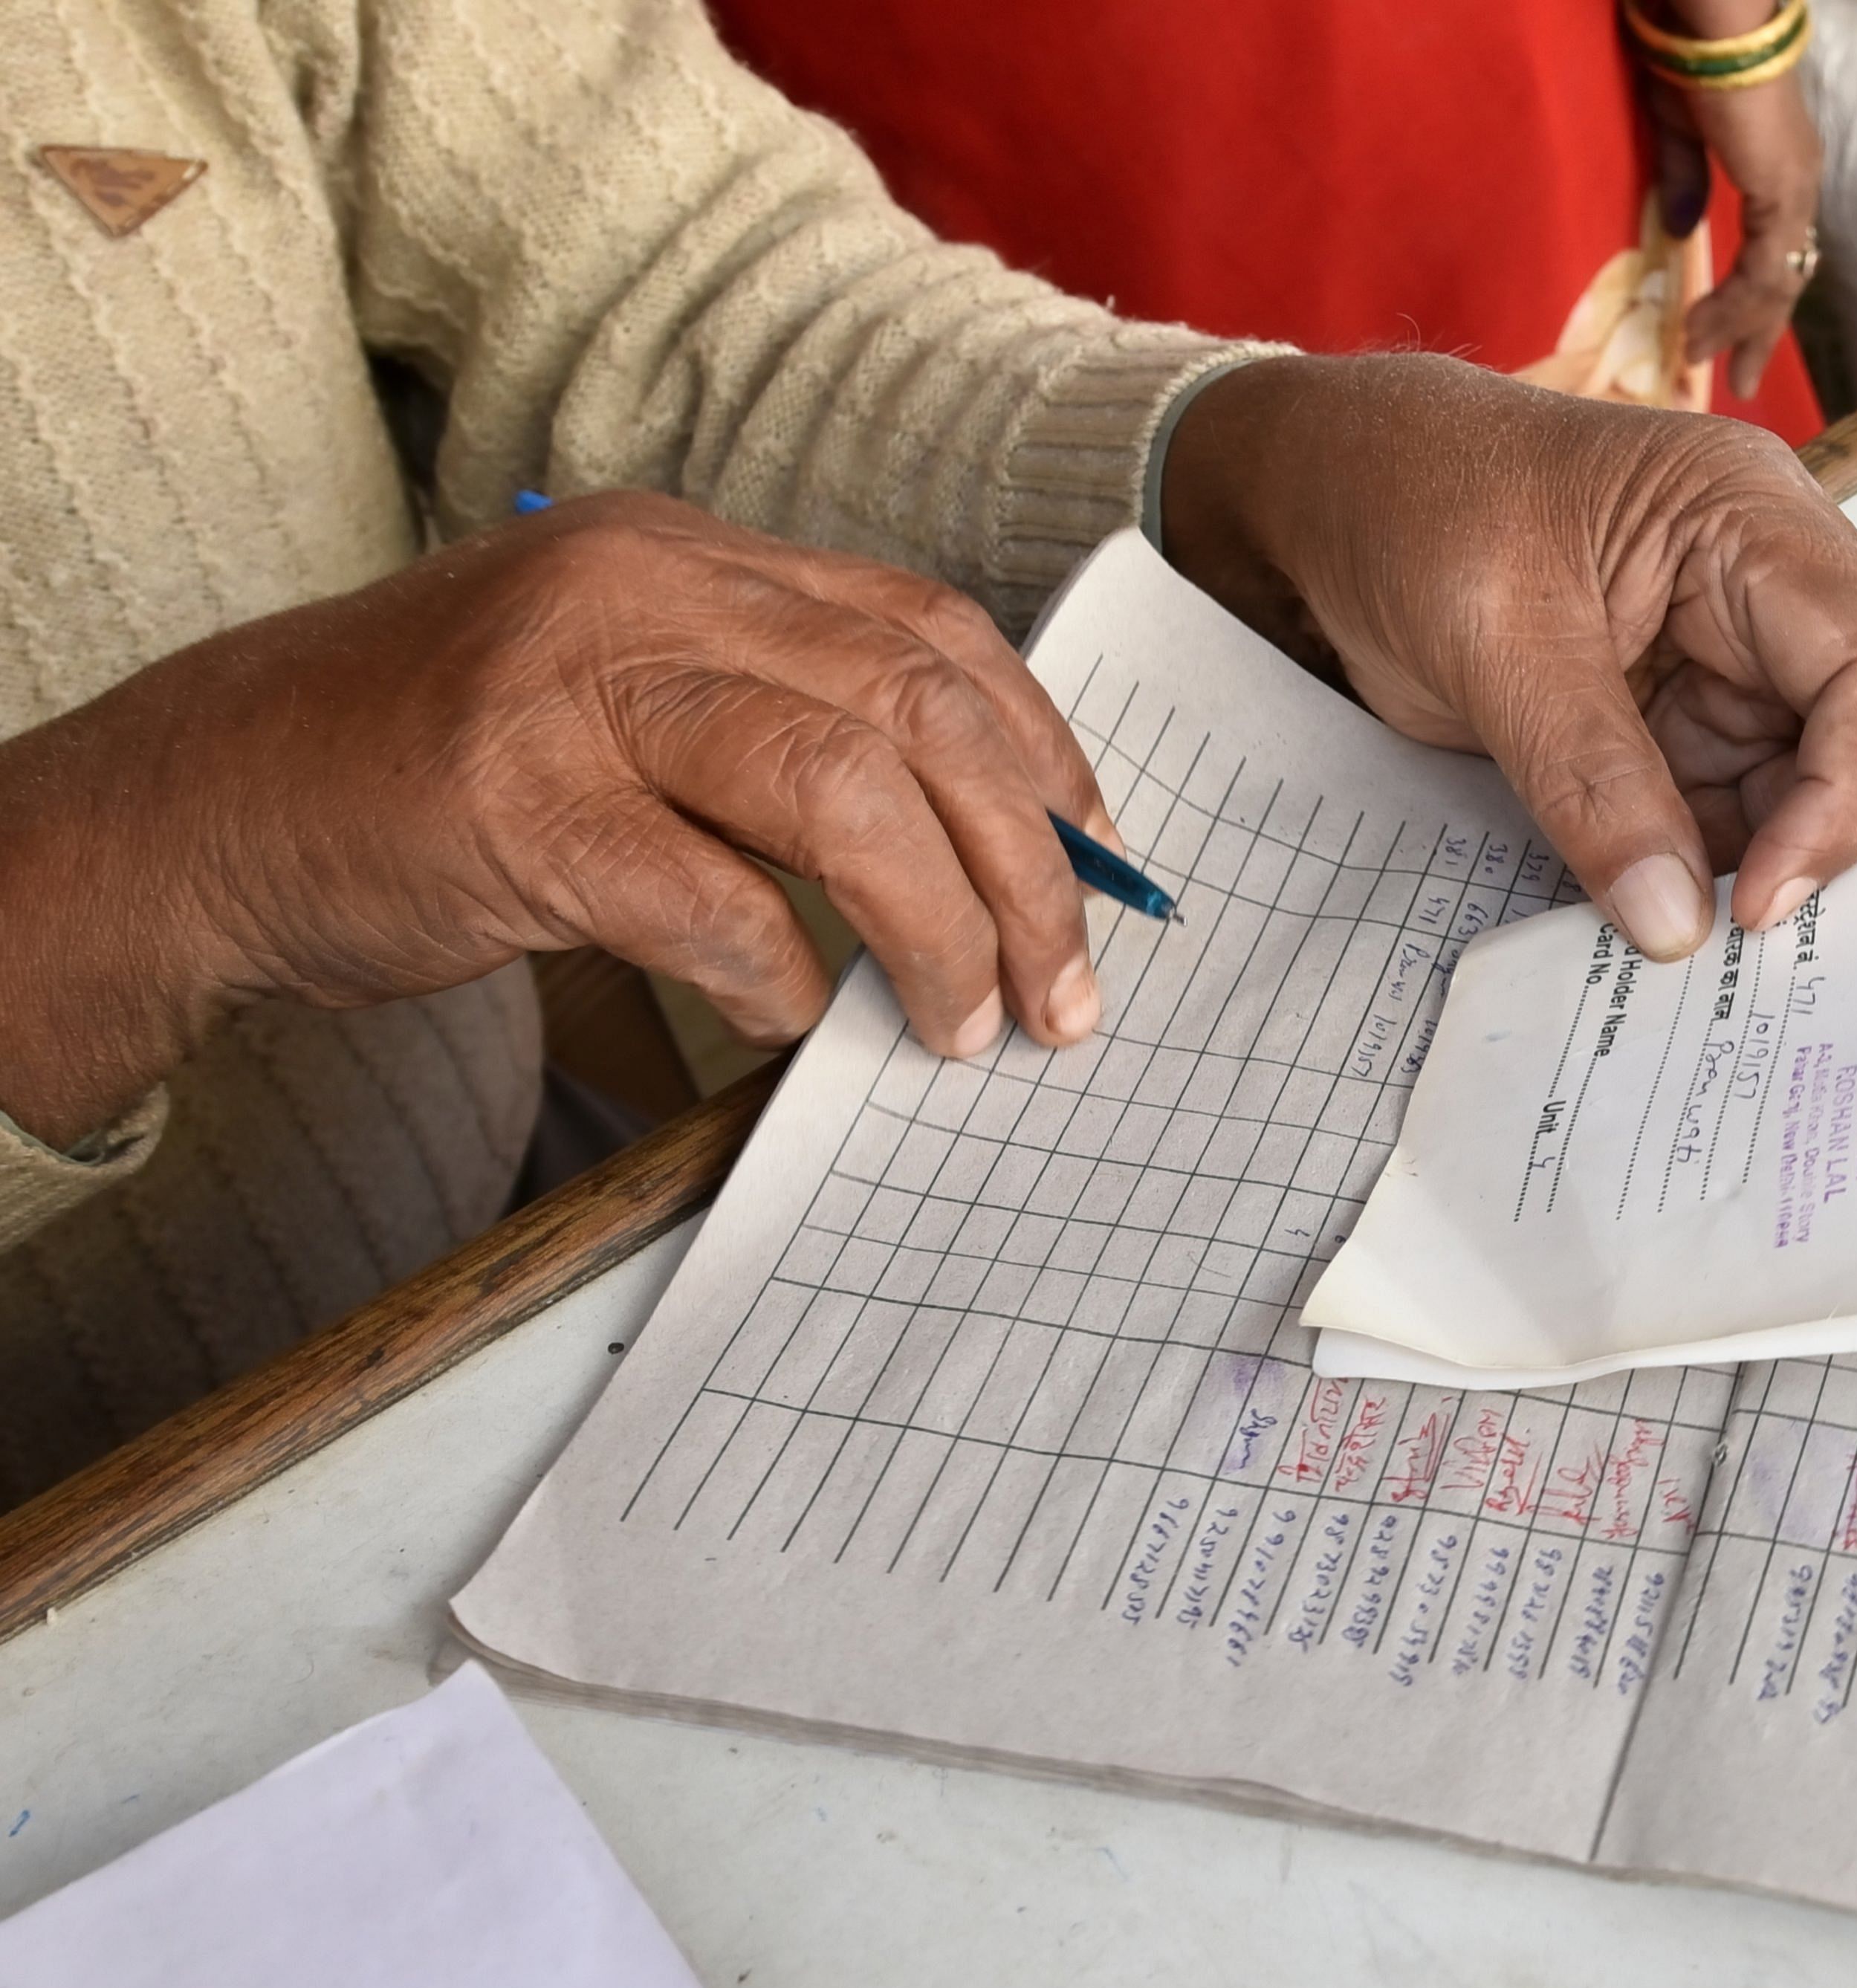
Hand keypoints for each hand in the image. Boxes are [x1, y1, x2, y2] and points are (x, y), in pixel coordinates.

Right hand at [0, 493, 1109, 1147]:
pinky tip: (781, 1017)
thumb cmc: (445, 770)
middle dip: (1026, 864)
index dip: (1041, 753)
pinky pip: (710, 898)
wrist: (218, 802)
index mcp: (691, 556)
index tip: (1103, 863)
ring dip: (935, 928)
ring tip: (959, 1025)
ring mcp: (571, 689)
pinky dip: (776, 975)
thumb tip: (982, 854)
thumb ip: (785, 734)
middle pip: (917, 707)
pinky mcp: (511, 803)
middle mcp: (642, 592)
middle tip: (1066, 990)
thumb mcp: (629, 699)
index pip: (930, 632)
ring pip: (841, 789)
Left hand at [1158, 353, 1856, 961]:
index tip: (1768, 904)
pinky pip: (1747, 820)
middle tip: (1779, 940)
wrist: (1328, 494)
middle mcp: (1781, 592)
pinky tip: (1672, 930)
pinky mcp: (1694, 724)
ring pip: (1836, 795)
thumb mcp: (1493, 641)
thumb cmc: (1411, 505)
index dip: (1849, 800)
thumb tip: (1676, 929)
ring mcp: (1744, 662)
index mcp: (1757, 523)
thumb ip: (1591, 782)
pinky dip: (1721, 880)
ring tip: (1708, 954)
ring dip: (1785, 876)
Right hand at [1645, 2, 1824, 402]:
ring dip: (1741, 328)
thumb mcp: (1676, 129)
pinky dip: (1734, 306)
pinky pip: (1762, 267)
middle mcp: (1795, 180)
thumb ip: (1685, 181)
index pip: (1773, 249)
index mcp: (1777, 167)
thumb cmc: (1686, 56)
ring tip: (1707, 363)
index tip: (1722, 338)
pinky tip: (1706, 331)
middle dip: (1759, 332)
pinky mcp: (1781, 190)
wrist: (1706, 21)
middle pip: (1785, 275)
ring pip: (1778, 280)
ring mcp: (1794, 185)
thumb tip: (1685, 230)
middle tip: (1737, 378)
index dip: (1751, 299)